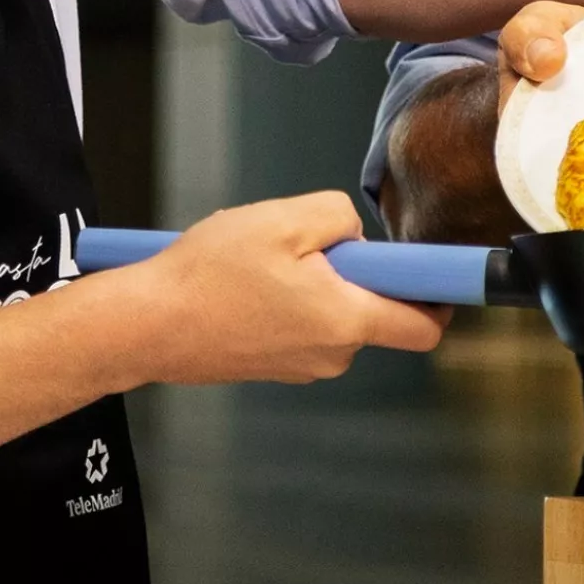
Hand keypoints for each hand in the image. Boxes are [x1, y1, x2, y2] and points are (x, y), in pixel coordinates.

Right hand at [135, 192, 451, 384]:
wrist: (143, 324)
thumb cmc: (209, 275)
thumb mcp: (285, 218)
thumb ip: (341, 217)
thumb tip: (356, 238)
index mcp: (348, 322)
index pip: (424, 327)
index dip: (440, 295)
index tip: (440, 271)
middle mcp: (333, 355)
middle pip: (378, 311)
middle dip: (361, 276)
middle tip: (314, 249)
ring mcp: (302, 366)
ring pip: (338, 315)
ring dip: (321, 286)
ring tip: (271, 265)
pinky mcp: (275, 366)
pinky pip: (305, 326)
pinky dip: (294, 302)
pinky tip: (253, 284)